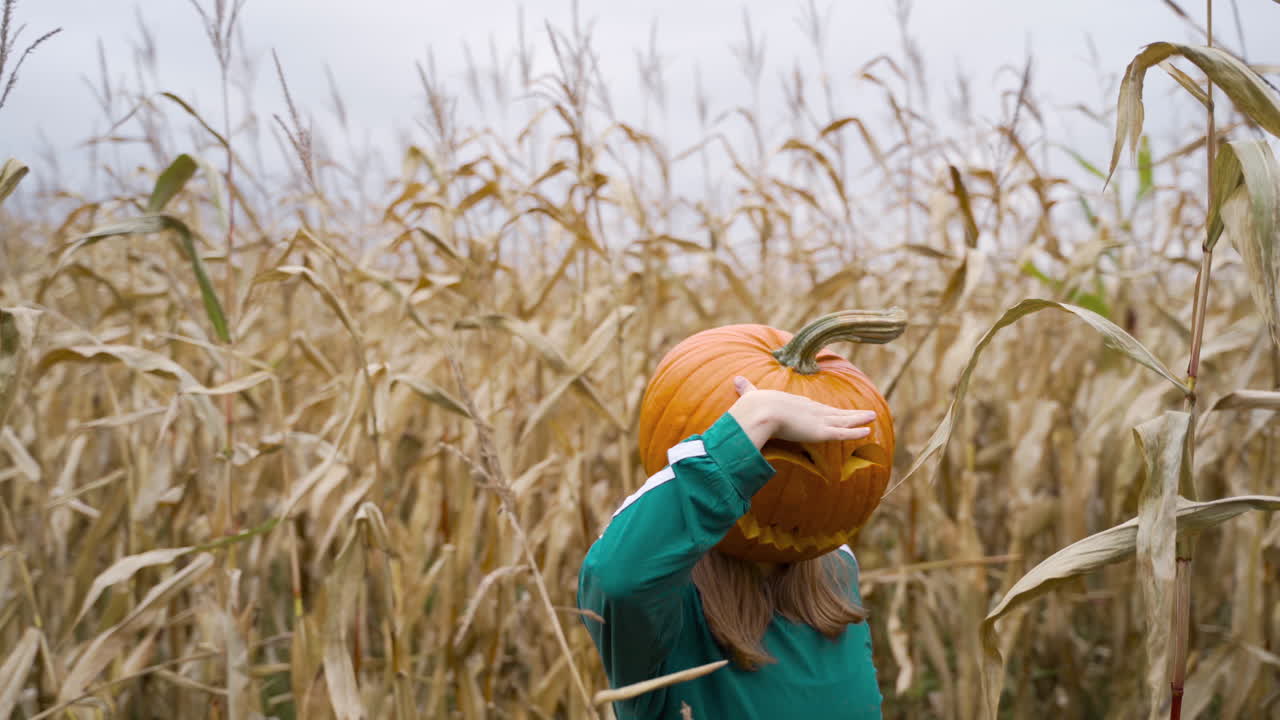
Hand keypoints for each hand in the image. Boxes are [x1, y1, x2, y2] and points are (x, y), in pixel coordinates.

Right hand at [727, 376, 875, 449]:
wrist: (759, 411)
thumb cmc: (754, 405)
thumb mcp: (751, 395)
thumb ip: (747, 389)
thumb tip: (736, 379)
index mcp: (797, 403)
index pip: (816, 407)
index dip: (827, 410)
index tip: (835, 410)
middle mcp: (810, 410)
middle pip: (835, 412)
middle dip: (850, 413)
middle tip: (864, 412)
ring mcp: (817, 420)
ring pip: (843, 421)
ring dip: (858, 419)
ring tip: (872, 417)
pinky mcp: (820, 431)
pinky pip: (842, 433)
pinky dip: (855, 432)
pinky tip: (867, 431)